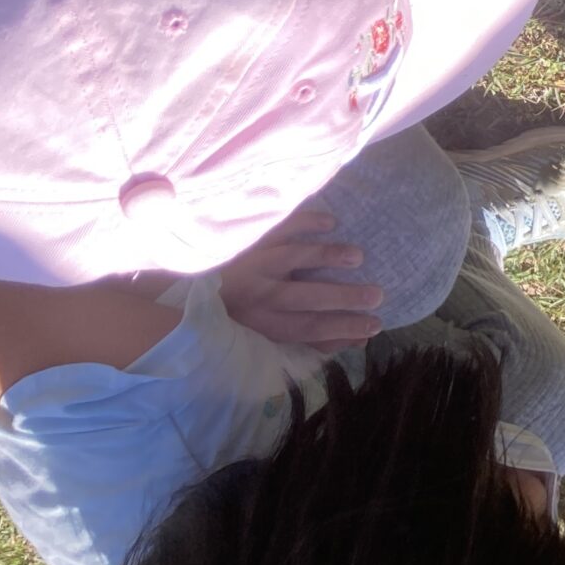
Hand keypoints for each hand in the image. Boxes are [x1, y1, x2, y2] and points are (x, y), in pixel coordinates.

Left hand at [217, 209, 384, 352]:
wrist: (186, 291)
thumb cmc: (240, 317)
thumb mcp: (272, 336)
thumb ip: (314, 340)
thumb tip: (358, 342)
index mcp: (263, 323)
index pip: (309, 328)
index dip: (343, 328)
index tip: (375, 325)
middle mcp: (259, 295)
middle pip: (306, 297)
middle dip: (344, 297)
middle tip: (377, 295)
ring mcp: (254, 263)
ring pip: (293, 258)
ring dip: (327, 256)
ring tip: (358, 256)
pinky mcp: (251, 238)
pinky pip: (280, 227)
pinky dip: (305, 222)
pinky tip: (331, 222)